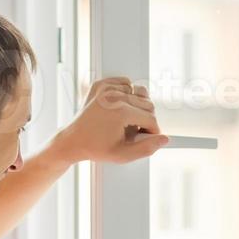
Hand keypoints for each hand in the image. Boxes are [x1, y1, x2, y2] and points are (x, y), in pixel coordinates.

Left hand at [49, 76, 169, 165]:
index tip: (145, 138)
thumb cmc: (96, 149)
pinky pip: (126, 83)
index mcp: (120, 112)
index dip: (152, 131)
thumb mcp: (123, 155)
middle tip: (134, 131)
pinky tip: (119, 107)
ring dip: (137, 106)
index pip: (151, 118)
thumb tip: (165, 138)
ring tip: (126, 120)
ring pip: (139, 92)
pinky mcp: (101, 84)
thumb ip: (146, 148)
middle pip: (147, 104)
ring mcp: (106, 88)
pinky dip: (127, 94)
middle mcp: (114, 96)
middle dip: (146, 119)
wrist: (72, 140)